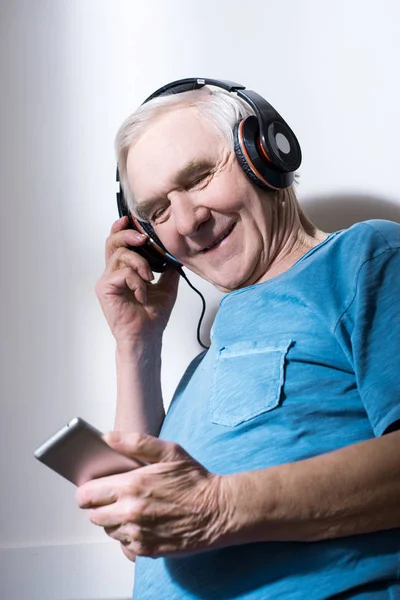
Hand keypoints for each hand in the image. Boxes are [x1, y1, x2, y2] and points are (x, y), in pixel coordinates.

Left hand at [76, 432, 228, 559]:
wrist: (219, 511)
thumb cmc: (195, 480)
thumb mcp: (169, 451)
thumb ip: (135, 442)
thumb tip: (107, 437)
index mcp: (131, 485)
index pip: (87, 495)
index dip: (87, 490)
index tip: (93, 487)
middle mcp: (130, 512)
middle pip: (93, 514)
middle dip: (100, 505)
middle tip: (115, 496)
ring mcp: (137, 534)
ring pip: (108, 529)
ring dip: (114, 519)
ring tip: (134, 507)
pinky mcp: (146, 550)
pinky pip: (123, 544)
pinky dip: (129, 535)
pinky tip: (144, 522)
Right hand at [95, 217, 179, 345]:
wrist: (146, 337)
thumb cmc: (152, 316)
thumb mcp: (166, 286)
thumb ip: (167, 268)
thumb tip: (175, 253)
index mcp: (122, 271)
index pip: (117, 244)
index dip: (121, 229)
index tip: (130, 220)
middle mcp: (111, 274)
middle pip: (112, 242)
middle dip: (128, 235)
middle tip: (144, 239)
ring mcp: (106, 281)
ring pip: (120, 255)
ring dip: (140, 264)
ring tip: (149, 279)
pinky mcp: (105, 289)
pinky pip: (122, 273)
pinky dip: (137, 282)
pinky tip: (142, 295)